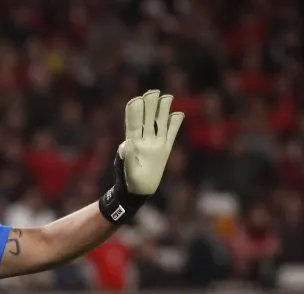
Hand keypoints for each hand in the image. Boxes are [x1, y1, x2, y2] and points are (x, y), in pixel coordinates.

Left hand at [98, 89, 183, 223]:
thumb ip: (125, 156)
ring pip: (159, 123)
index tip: (137, 100)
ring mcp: (155, 144)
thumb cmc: (127, 180)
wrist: (137, 191)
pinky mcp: (165, 149)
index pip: (134, 124)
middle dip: (149, 106)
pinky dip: (175, 125)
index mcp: (133, 143)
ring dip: (162, 110)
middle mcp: (144, 140)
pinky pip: (171, 134)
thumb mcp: (125, 169)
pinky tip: (178, 114)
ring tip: (167, 96)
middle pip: (147, 119)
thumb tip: (126, 143)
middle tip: (152, 91)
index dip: (135, 112)